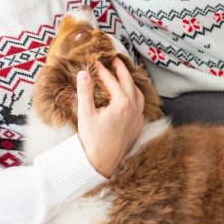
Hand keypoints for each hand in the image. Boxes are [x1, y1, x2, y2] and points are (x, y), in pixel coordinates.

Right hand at [77, 58, 144, 177]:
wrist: (101, 164)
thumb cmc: (92, 140)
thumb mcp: (86, 114)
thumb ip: (85, 91)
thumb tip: (83, 73)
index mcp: (122, 104)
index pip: (112, 81)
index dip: (103, 70)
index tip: (96, 61)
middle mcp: (134, 109)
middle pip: (129, 83)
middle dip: (121, 70)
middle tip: (114, 59)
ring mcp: (137, 118)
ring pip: (138, 94)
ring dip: (131, 82)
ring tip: (123, 75)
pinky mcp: (137, 126)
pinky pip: (140, 105)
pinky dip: (135, 95)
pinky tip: (128, 96)